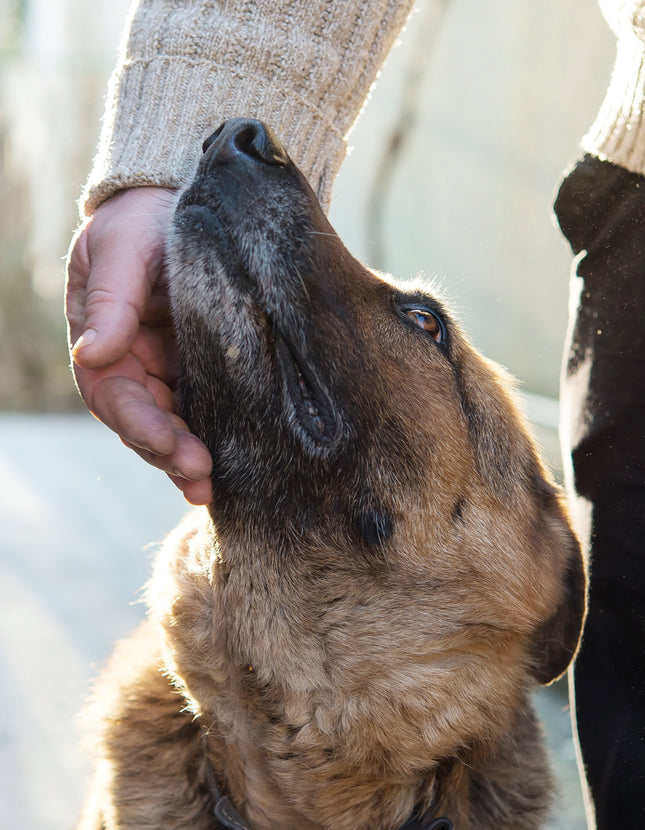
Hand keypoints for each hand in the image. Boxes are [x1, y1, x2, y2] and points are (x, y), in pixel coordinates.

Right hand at [66, 187, 212, 504]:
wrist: (178, 202)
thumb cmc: (141, 219)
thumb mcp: (123, 249)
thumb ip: (111, 300)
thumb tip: (91, 356)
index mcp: (104, 339)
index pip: (113, 394)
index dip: (138, 424)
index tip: (166, 444)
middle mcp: (133, 363)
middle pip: (144, 422)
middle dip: (168, 452)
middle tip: (200, 476)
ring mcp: (167, 369)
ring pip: (173, 424)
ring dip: (187, 457)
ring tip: (211, 485)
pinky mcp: (200, 367)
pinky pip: (204, 409)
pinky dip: (212, 436)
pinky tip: (231, 464)